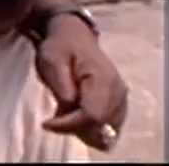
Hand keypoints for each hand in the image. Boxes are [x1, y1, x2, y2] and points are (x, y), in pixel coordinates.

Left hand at [35, 13, 128, 150]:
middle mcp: (118, 92)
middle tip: (53, 119)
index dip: (69, 124)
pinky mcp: (118, 105)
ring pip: (105, 131)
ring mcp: (121, 100)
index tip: (47, 123)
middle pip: (101, 127)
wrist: (74, 36)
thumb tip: (70, 107)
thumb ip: (61, 84)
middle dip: (75, 128)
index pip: (92, 115)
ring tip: (62, 114)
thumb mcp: (52, 59)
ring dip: (82, 129)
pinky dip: (90, 127)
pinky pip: (107, 127)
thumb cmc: (60, 47)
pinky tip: (73, 115)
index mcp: (103, 79)